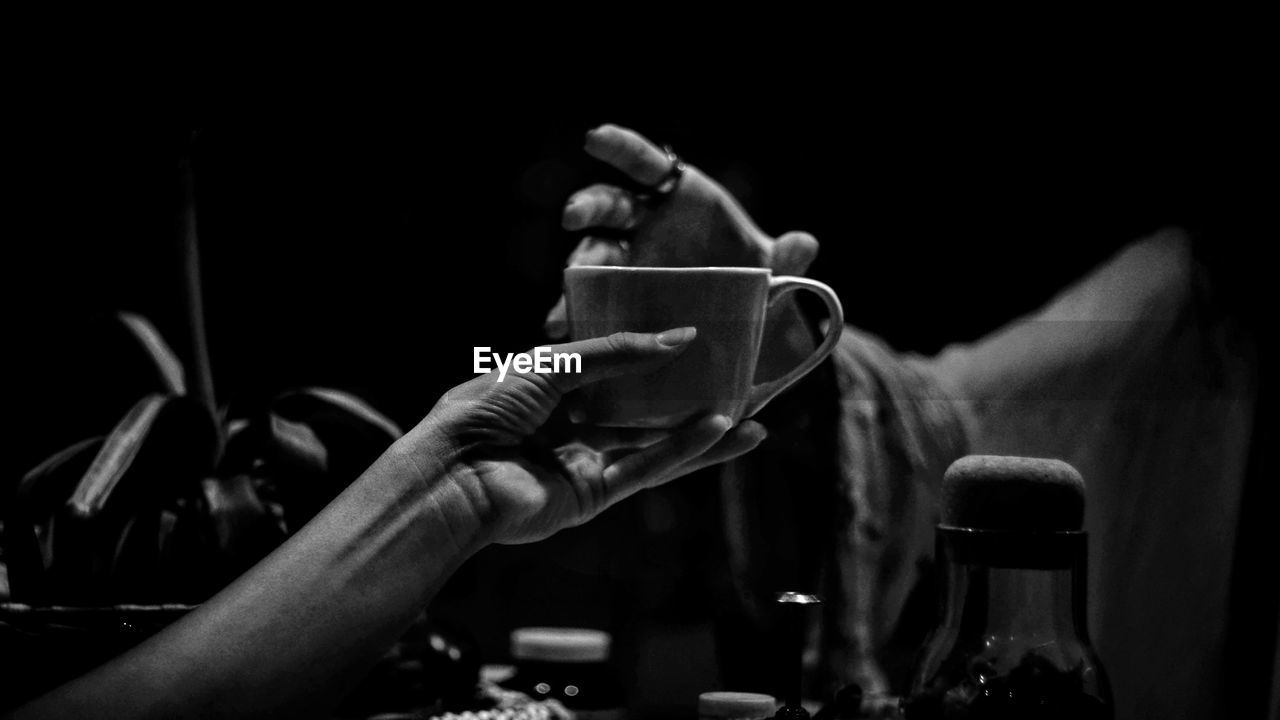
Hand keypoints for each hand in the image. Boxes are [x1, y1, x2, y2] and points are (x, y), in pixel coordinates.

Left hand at [410, 328, 766, 544]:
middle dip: (686, 398)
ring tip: (752, 417)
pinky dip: (684, 451)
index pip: (612, 369)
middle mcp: (568, 426)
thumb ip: (617, 352)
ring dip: (700, 433)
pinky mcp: (592, 496)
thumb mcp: (551, 363)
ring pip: (653, 444)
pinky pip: (646, 470)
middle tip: (734, 383)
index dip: (652, 357)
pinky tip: (723, 433)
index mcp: (549, 388)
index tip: (697, 341)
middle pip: (640, 410)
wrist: (453, 476)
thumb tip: (680, 337)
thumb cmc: (484, 410)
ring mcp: (583, 463)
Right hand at [545, 124, 821, 337]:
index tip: (594, 139)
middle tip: (572, 216)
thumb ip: (787, 258)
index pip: (644, 164)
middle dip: (588, 207)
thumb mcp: (773, 269)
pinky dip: (576, 308)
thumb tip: (805, 245)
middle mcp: (643, 222)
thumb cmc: (753, 276)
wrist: (740, 319)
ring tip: (571, 278)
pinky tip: (562, 325)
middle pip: (608, 205)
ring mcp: (626, 259)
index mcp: (678, 196)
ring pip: (593, 253)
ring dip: (578, 267)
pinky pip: (593, 296)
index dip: (620, 148)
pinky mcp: (617, 294)